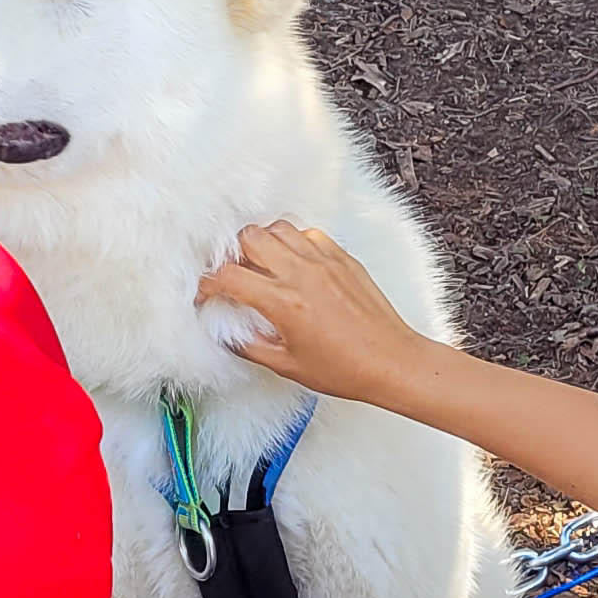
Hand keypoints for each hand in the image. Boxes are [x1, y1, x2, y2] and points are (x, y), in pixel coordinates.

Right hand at [195, 222, 438, 405]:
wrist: (392, 361)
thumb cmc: (345, 369)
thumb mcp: (287, 366)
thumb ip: (249, 347)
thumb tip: (225, 336)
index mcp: (284, 303)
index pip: (229, 276)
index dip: (207, 284)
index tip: (206, 294)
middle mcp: (302, 274)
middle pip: (249, 237)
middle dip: (232, 254)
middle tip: (234, 274)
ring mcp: (324, 261)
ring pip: (278, 228)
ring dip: (263, 243)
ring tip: (262, 265)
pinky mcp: (343, 258)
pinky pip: (308, 234)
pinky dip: (293, 243)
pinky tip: (294, 264)